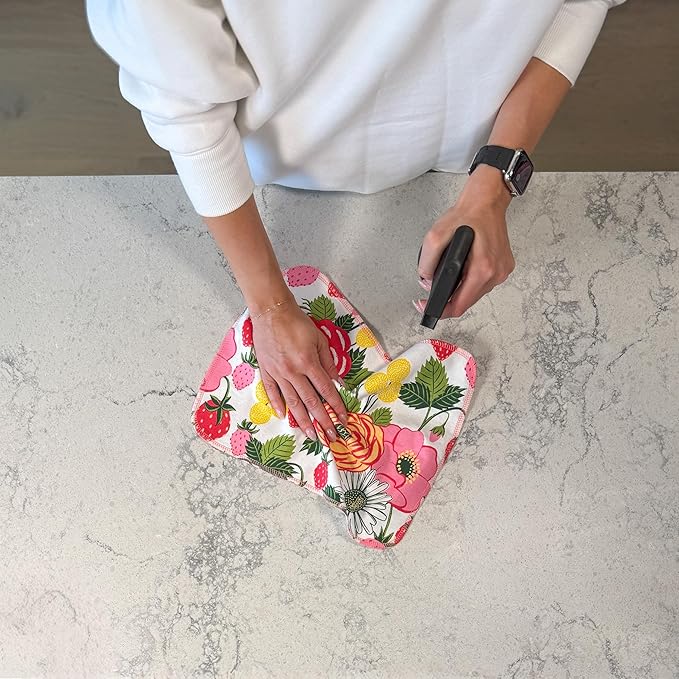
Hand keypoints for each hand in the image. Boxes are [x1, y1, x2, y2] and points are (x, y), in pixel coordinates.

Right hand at [251, 299, 348, 441]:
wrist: (272, 312)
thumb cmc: (297, 323)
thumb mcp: (319, 339)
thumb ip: (329, 362)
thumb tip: (338, 382)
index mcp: (309, 363)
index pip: (326, 391)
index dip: (336, 407)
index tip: (344, 420)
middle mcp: (293, 372)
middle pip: (311, 402)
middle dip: (323, 421)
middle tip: (331, 437)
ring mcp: (278, 373)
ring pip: (292, 402)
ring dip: (303, 420)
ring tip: (311, 435)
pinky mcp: (266, 370)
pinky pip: (272, 392)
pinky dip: (278, 404)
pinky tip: (283, 416)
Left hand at [416, 165, 514, 317]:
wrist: (487, 201)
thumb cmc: (467, 214)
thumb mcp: (436, 235)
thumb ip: (427, 261)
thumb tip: (426, 280)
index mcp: (483, 267)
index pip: (460, 305)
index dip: (441, 311)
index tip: (427, 309)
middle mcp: (496, 272)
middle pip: (467, 302)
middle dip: (448, 299)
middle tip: (431, 290)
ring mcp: (502, 271)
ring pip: (475, 294)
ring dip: (460, 291)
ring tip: (447, 279)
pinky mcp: (503, 267)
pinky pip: (483, 284)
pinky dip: (470, 282)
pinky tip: (462, 272)